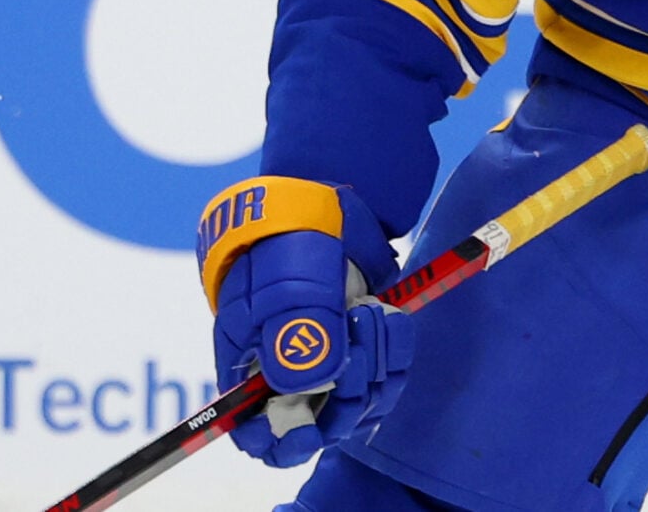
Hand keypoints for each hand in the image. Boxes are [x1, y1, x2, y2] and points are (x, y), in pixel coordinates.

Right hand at [200, 176, 411, 467]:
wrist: (327, 202)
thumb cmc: (286, 244)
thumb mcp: (284, 288)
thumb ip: (295, 339)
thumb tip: (311, 386)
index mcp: (251, 372)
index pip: (259, 437)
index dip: (281, 444)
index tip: (308, 429)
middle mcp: (292, 377)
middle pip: (321, 427)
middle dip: (345, 397)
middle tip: (355, 343)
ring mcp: (334, 363)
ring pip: (362, 404)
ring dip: (376, 366)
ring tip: (371, 313)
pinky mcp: (368, 348)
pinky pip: (390, 377)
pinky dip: (395, 352)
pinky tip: (391, 315)